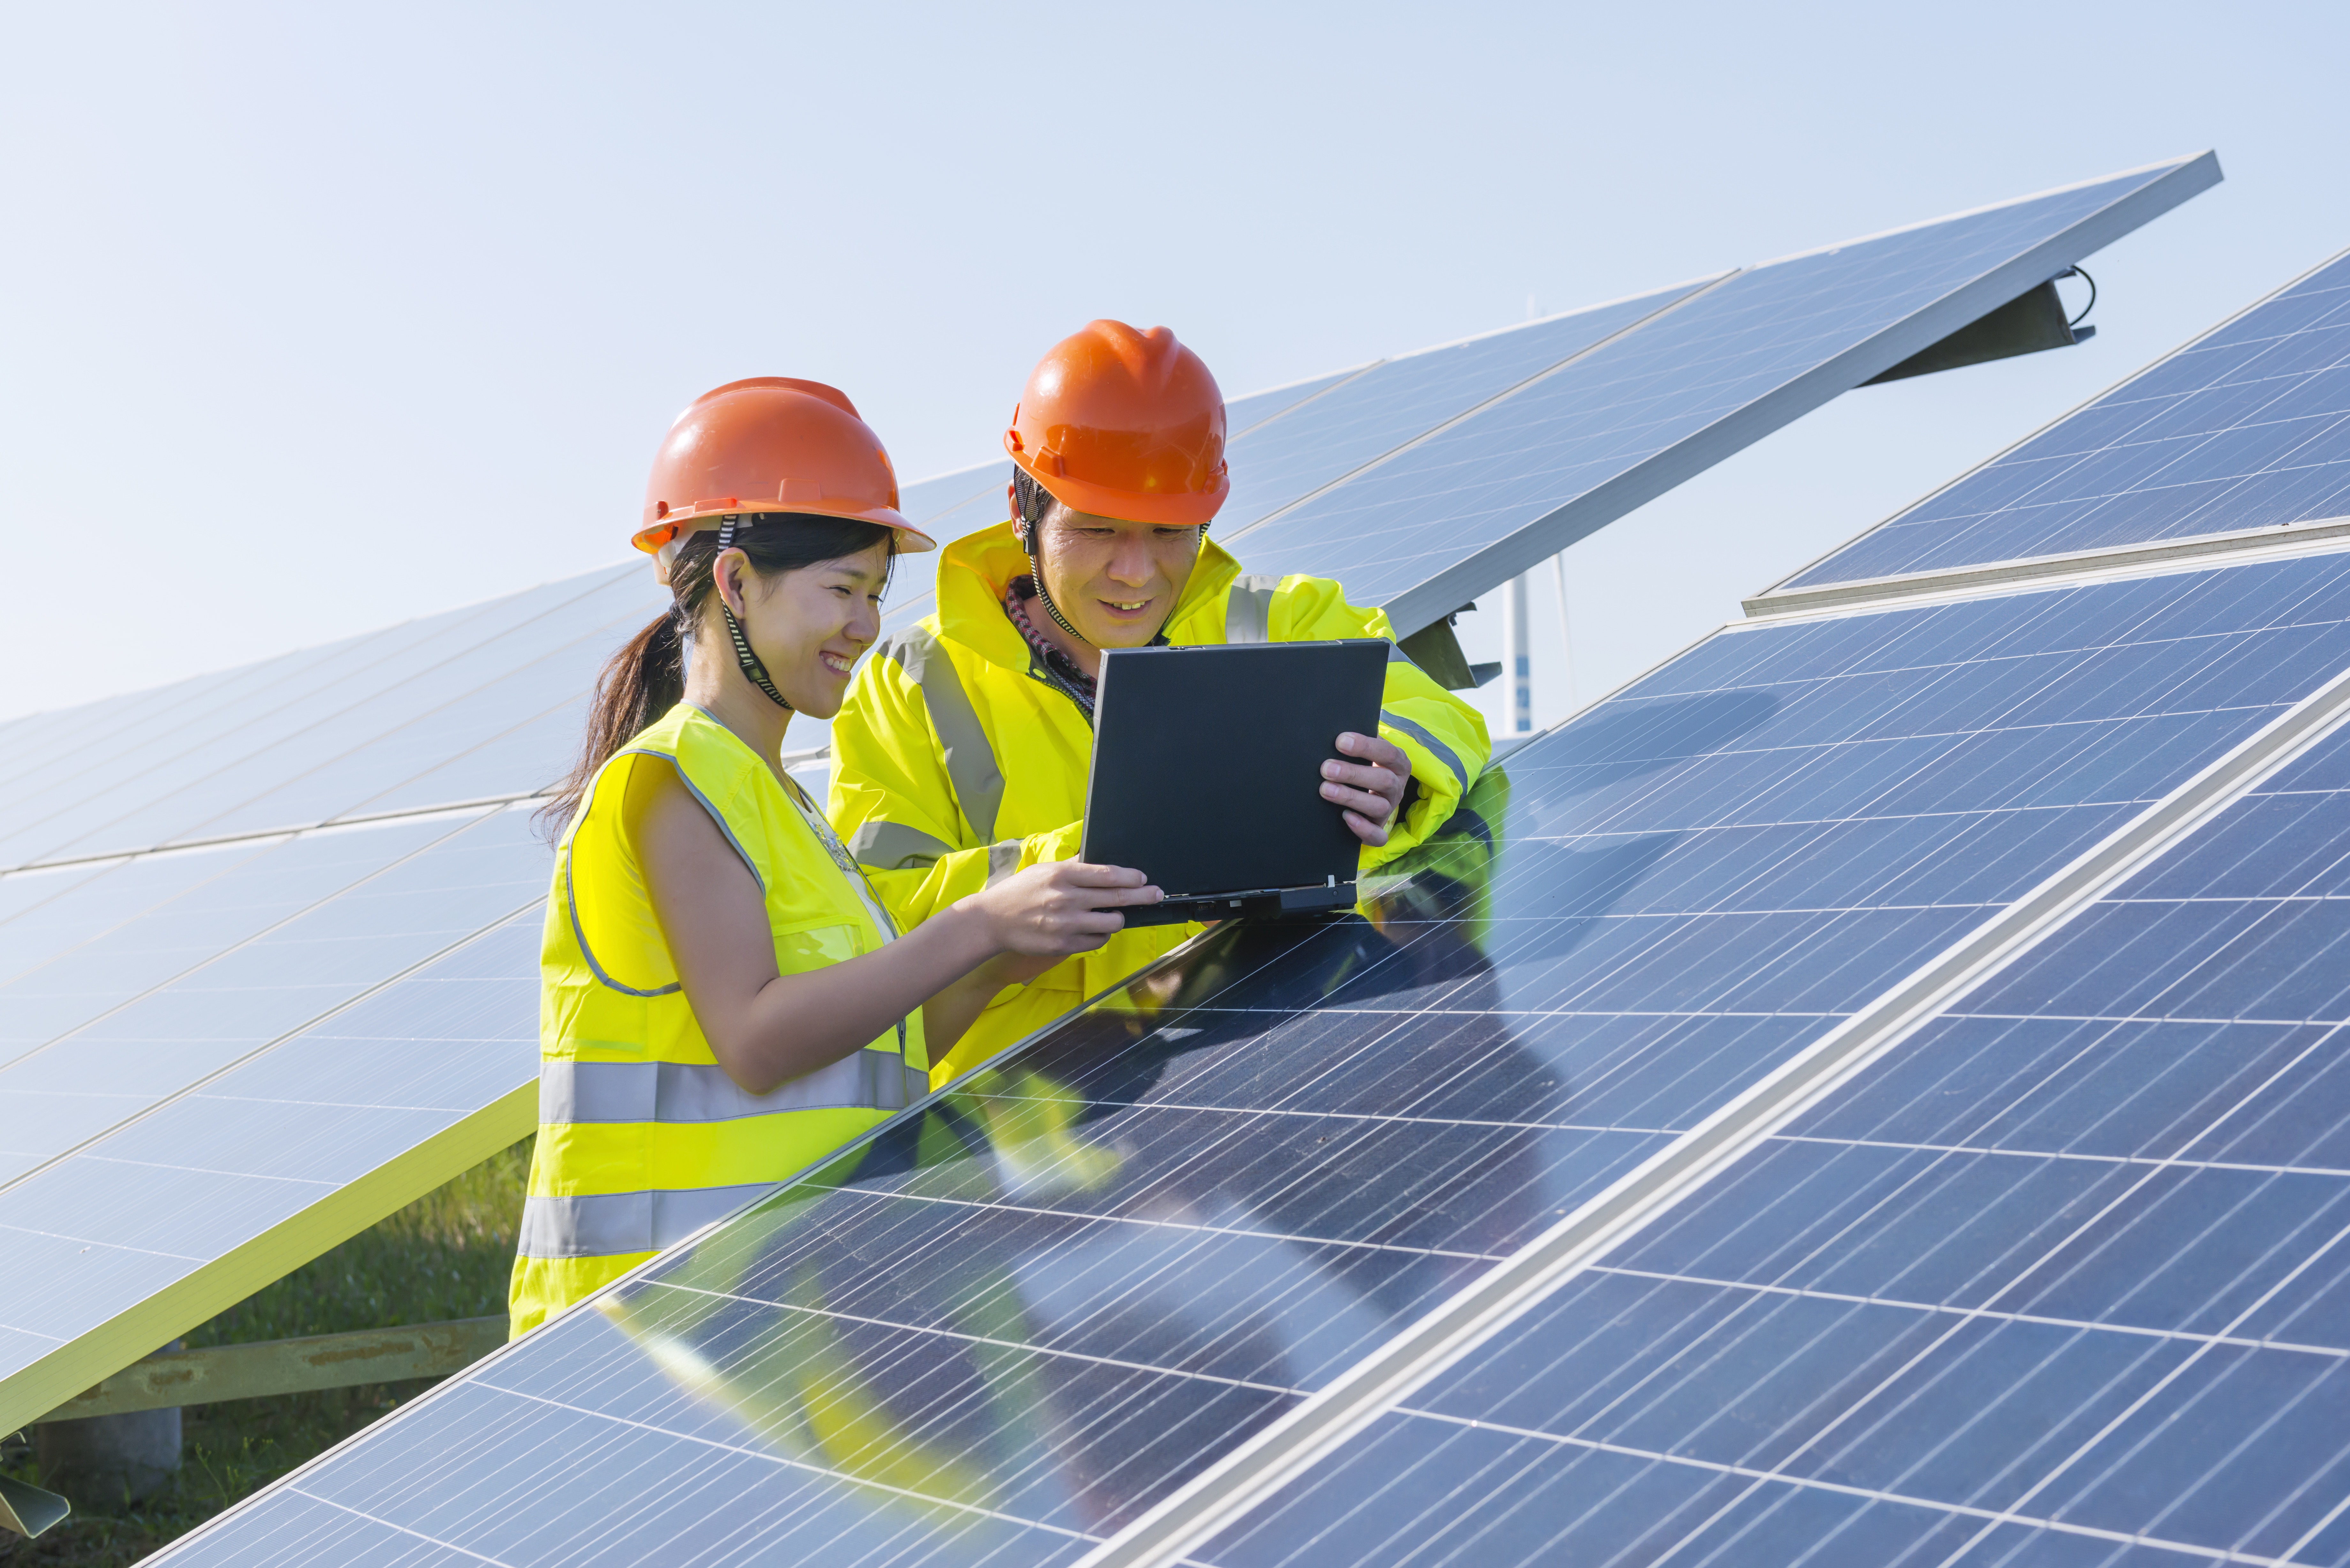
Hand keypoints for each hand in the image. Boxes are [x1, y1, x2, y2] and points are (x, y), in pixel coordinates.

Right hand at [959, 860, 1161, 958]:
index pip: (1107, 875)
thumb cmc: (1019, 892)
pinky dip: (1100, 935)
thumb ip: (1073, 867)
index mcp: (1063, 876)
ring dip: (1117, 918)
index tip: (1142, 878)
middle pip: (1116, 898)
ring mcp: (1066, 924)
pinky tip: (1093, 929)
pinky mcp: (1064, 945)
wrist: (992, 920)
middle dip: (1142, 895)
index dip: (1130, 877)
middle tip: (1156, 894)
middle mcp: (1067, 899)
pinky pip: (1097, 942)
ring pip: (1111, 923)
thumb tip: (1099, 862)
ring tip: (1113, 914)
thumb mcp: (1044, 870)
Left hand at [1321, 731, 1410, 846]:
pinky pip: (1378, 835)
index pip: (1387, 752)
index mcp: (1397, 763)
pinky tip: (1345, 817)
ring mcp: (1389, 808)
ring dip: (1351, 797)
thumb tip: (1333, 735)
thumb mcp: (1366, 753)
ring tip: (1326, 789)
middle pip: (1384, 780)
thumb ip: (1357, 745)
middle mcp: (1397, 786)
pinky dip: (1363, 828)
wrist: (1370, 791)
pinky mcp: (1379, 827)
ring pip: (1379, 806)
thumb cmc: (1364, 764)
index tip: (1340, 742)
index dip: (1365, 747)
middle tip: (1326, 768)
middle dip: (1353, 773)